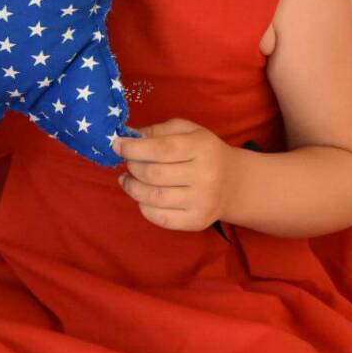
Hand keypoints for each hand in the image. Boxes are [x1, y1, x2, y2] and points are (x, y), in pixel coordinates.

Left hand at [112, 117, 236, 231]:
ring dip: (133, 188)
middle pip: (154, 174)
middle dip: (132, 167)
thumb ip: (158, 131)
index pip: (161, 149)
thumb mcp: (187, 131)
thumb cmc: (204, 151)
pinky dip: (144, 207)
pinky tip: (142, 197)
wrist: (233, 182)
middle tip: (128, 164)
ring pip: (154, 198)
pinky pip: (161, 218)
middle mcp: (205, 175)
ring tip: (128, 180)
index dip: (134, 148)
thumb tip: (128, 137)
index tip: (117, 146)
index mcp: (202, 148)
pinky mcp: (197, 221)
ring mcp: (202, 201)